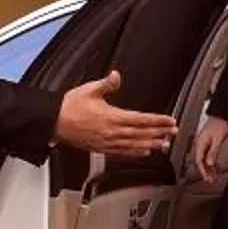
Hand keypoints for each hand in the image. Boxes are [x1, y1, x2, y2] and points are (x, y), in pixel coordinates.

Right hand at [55, 72, 176, 155]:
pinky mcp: (101, 148)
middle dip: (159, 132)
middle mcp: (111, 132)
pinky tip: (143, 152)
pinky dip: (135, 152)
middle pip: (141, 133)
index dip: (157, 120)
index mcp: (111, 117)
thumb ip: (106, 84)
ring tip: (163, 144)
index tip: (170, 121)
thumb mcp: (89, 90)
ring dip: (150, 144)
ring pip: (134, 144)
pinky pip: (122, 152)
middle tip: (173, 133)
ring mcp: (107, 142)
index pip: (141, 119)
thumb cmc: (69, 107)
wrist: (54, 122)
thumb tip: (116, 76)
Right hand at [193, 115, 227, 182]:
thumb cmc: (220, 123)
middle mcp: (200, 144)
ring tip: (212, 176)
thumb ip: (212, 152)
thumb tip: (208, 163)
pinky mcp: (208, 142)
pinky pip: (207, 155)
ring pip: (204, 159)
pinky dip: (210, 162)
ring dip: (208, 168)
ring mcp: (203, 143)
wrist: (223, 114)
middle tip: (210, 180)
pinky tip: (214, 167)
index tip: (207, 178)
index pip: (198, 161)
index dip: (202, 171)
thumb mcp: (217, 140)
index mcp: (200, 143)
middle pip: (200, 161)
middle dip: (205, 171)